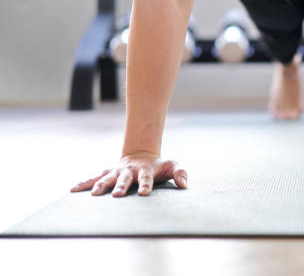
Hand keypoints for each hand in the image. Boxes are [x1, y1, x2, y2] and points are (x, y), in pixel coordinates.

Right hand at [70, 152, 187, 196]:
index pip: (146, 178)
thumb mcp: (172, 165)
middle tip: (116, 195)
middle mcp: (129, 171)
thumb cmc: (159, 165)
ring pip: (107, 178)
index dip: (145, 185)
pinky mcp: (108, 173)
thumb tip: (184, 184)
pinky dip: (84, 183)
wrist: (142, 155)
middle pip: (124, 179)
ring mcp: (117, 172)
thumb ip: (180, 173)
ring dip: (100, 185)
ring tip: (93, 194)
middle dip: (120, 186)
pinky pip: (94, 178)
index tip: (144, 193)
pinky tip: (73, 190)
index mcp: (145, 170)